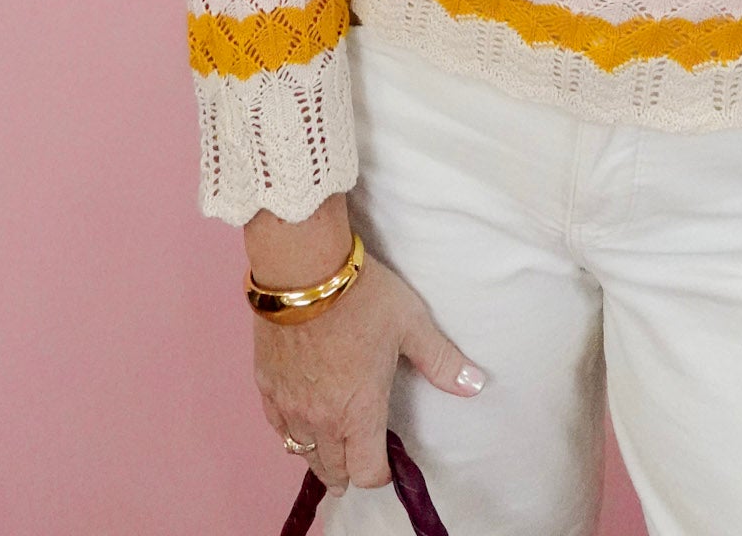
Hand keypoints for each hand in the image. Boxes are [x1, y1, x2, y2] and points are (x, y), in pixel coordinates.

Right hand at [254, 251, 486, 496]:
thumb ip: (440, 360)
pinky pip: (277, 428)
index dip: (380, 474)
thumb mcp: (410, 324)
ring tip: (332, 449)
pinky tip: (300, 422)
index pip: (367, 472)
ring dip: (320, 455)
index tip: (388, 463)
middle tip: (360, 462)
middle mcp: (321, 418)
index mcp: (359, 411)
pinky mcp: (266, 385)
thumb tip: (475, 384)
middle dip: (350, 470)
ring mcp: (289, 405)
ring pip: (302, 453)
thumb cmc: (362, 295)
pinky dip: (291, 433)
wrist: (304, 268)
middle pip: (333, 470)